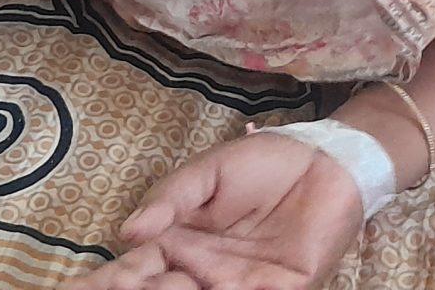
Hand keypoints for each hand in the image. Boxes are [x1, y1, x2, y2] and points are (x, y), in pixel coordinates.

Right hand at [65, 131, 363, 289]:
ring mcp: (242, 285)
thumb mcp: (208, 173)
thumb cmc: (266, 163)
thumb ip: (170, 199)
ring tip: (167, 287)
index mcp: (180, 246)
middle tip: (111, 289)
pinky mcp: (284, 288)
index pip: (133, 273)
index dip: (105, 282)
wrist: (329, 158)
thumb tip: (127, 231)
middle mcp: (204, 273)